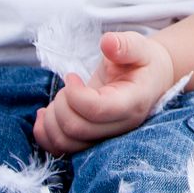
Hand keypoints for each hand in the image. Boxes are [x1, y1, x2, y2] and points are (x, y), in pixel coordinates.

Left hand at [31, 31, 178, 155]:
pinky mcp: (92, 142)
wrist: (148, 81)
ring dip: (51, 120)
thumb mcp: (138, 47)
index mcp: (133, 102)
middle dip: (61, 104)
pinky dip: (45, 135)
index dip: (76, 94)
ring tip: (58, 99)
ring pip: (66, 143)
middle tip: (66, 86)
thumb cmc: (141, 62)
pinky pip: (61, 150)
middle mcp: (120, 127)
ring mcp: (105, 138)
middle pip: (78, 128)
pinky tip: (45, 115)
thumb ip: (125, 44)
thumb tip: (108, 42)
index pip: (97, 110)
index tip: (71, 76)